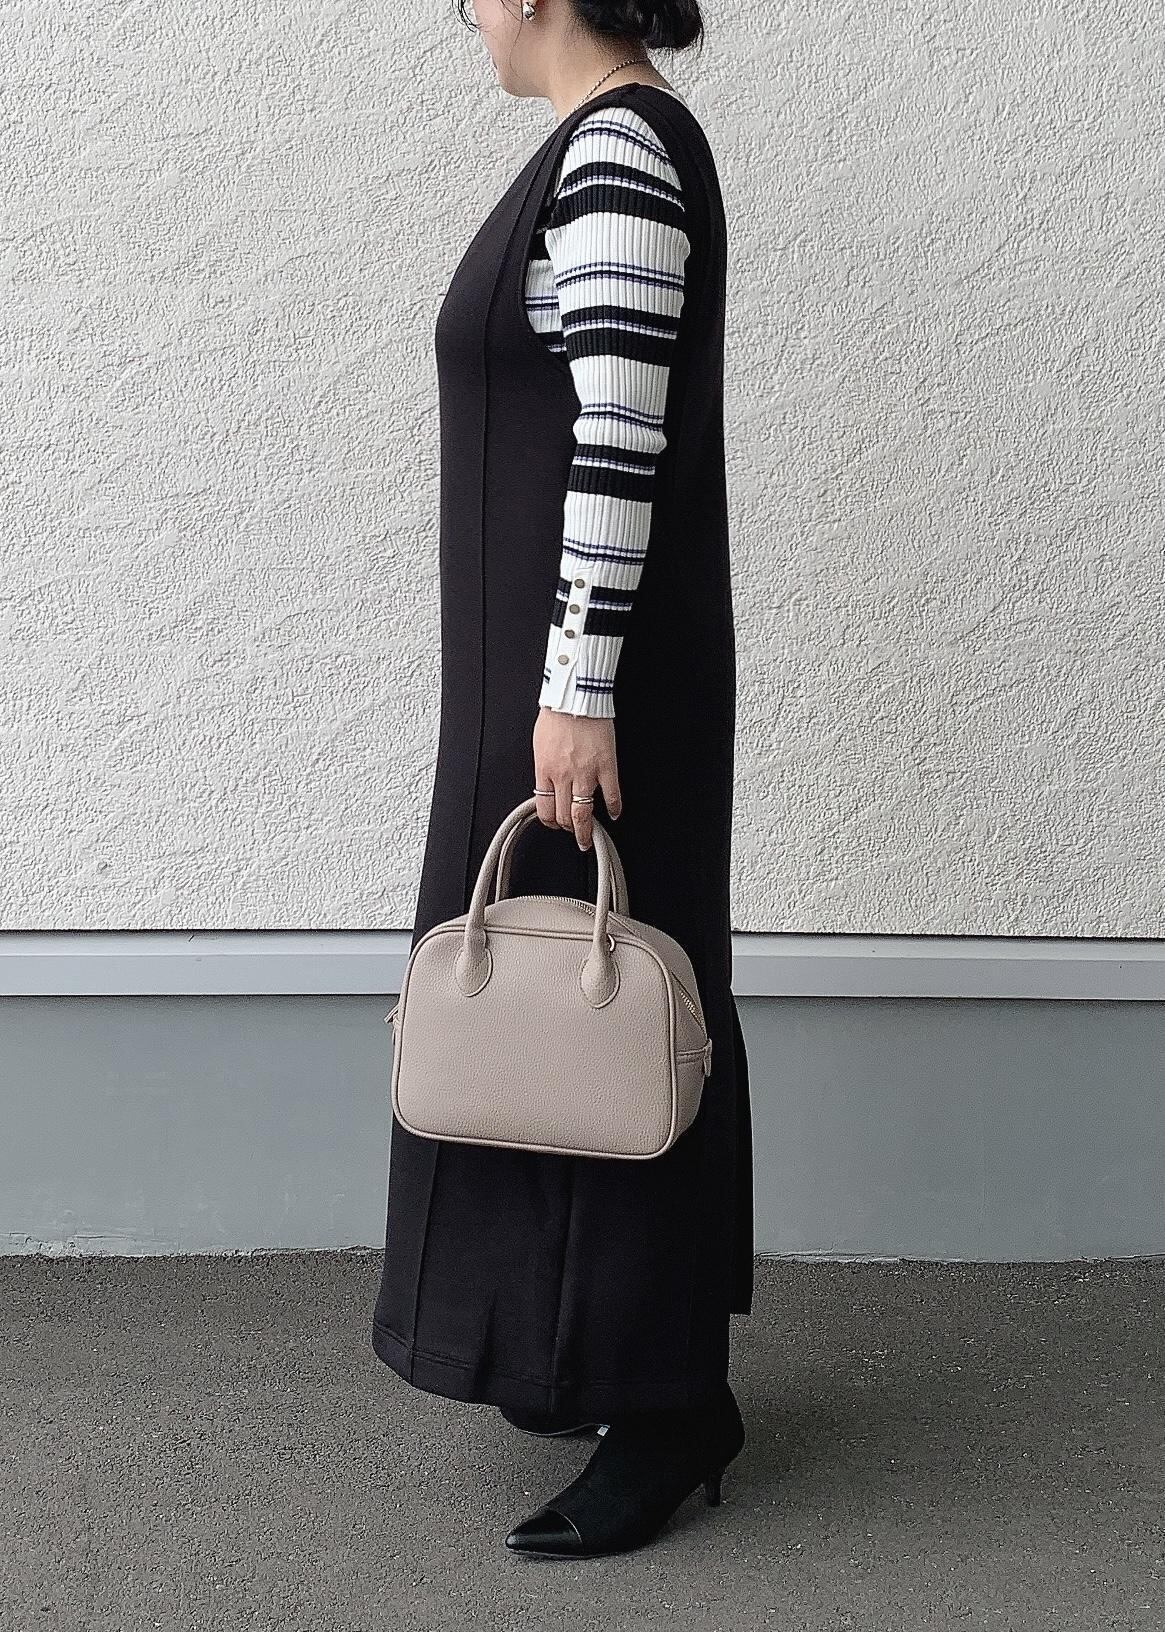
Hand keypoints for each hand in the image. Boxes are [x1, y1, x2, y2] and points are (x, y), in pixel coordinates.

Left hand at [533, 707, 622, 850]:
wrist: (575, 697)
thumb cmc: (557, 714)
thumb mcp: (539, 744)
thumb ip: (544, 766)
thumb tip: (547, 782)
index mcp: (544, 769)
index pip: (544, 808)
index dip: (550, 821)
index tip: (555, 824)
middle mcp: (563, 776)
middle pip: (563, 815)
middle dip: (568, 829)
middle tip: (574, 834)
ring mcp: (585, 773)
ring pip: (583, 813)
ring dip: (586, 830)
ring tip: (589, 837)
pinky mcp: (606, 766)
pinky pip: (611, 795)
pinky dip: (614, 808)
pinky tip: (614, 813)